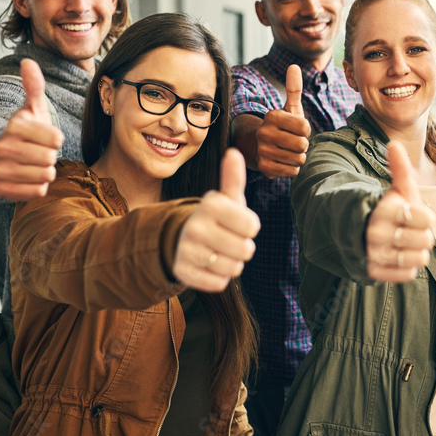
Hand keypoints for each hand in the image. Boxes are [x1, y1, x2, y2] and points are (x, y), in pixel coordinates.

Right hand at [0, 59, 64, 200]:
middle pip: (51, 158)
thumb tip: (28, 61)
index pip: (56, 138)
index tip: (47, 138)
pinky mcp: (1, 189)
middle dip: (51, 157)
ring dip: (45, 172)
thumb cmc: (24, 132)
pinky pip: (37, 191)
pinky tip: (28, 177)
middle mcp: (3, 147)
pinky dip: (38, 187)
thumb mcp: (31, 109)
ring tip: (34, 164)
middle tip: (40, 153)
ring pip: (45, 175)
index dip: (56, 139)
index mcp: (14, 125)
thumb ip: (34, 86)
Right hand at [174, 148, 260, 291]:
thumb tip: (234, 152)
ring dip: (232, 263)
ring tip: (219, 251)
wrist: (182, 239)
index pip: (252, 226)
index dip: (249, 227)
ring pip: (233, 268)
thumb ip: (233, 177)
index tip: (236, 222)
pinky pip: (218, 283)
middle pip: (246, 250)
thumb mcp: (226, 198)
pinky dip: (219, 278)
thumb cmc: (216, 217)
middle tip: (227, 239)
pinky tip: (209, 265)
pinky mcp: (182, 272)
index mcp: (210, 204)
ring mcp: (187, 250)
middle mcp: (195, 226)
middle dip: (243, 247)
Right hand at [255, 64, 311, 177]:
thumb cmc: (282, 126)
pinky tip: (283, 161)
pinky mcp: (264, 168)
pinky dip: (292, 168)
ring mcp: (262, 151)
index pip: (305, 127)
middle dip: (303, 145)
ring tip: (288, 151)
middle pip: (302, 144)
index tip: (296, 129)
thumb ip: (294, 89)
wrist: (260, 147)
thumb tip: (294, 66)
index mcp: (272, 116)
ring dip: (298, 157)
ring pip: (298, 159)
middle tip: (293, 142)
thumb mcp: (289, 108)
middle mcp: (264, 133)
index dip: (305, 130)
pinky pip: (292, 171)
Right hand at [365, 141, 434, 282]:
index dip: (426, 217)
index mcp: (384, 210)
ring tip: (407, 244)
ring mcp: (374, 254)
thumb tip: (394, 142)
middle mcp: (376, 233)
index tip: (416, 214)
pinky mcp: (374, 272)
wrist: (364, 231)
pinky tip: (402, 257)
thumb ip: (400, 168)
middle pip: (426, 241)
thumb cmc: (390, 208)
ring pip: (419, 259)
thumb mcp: (398, 189)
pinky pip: (407, 275)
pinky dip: (409, 268)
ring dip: (418, 252)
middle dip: (424, 235)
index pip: (425, 219)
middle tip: (412, 230)